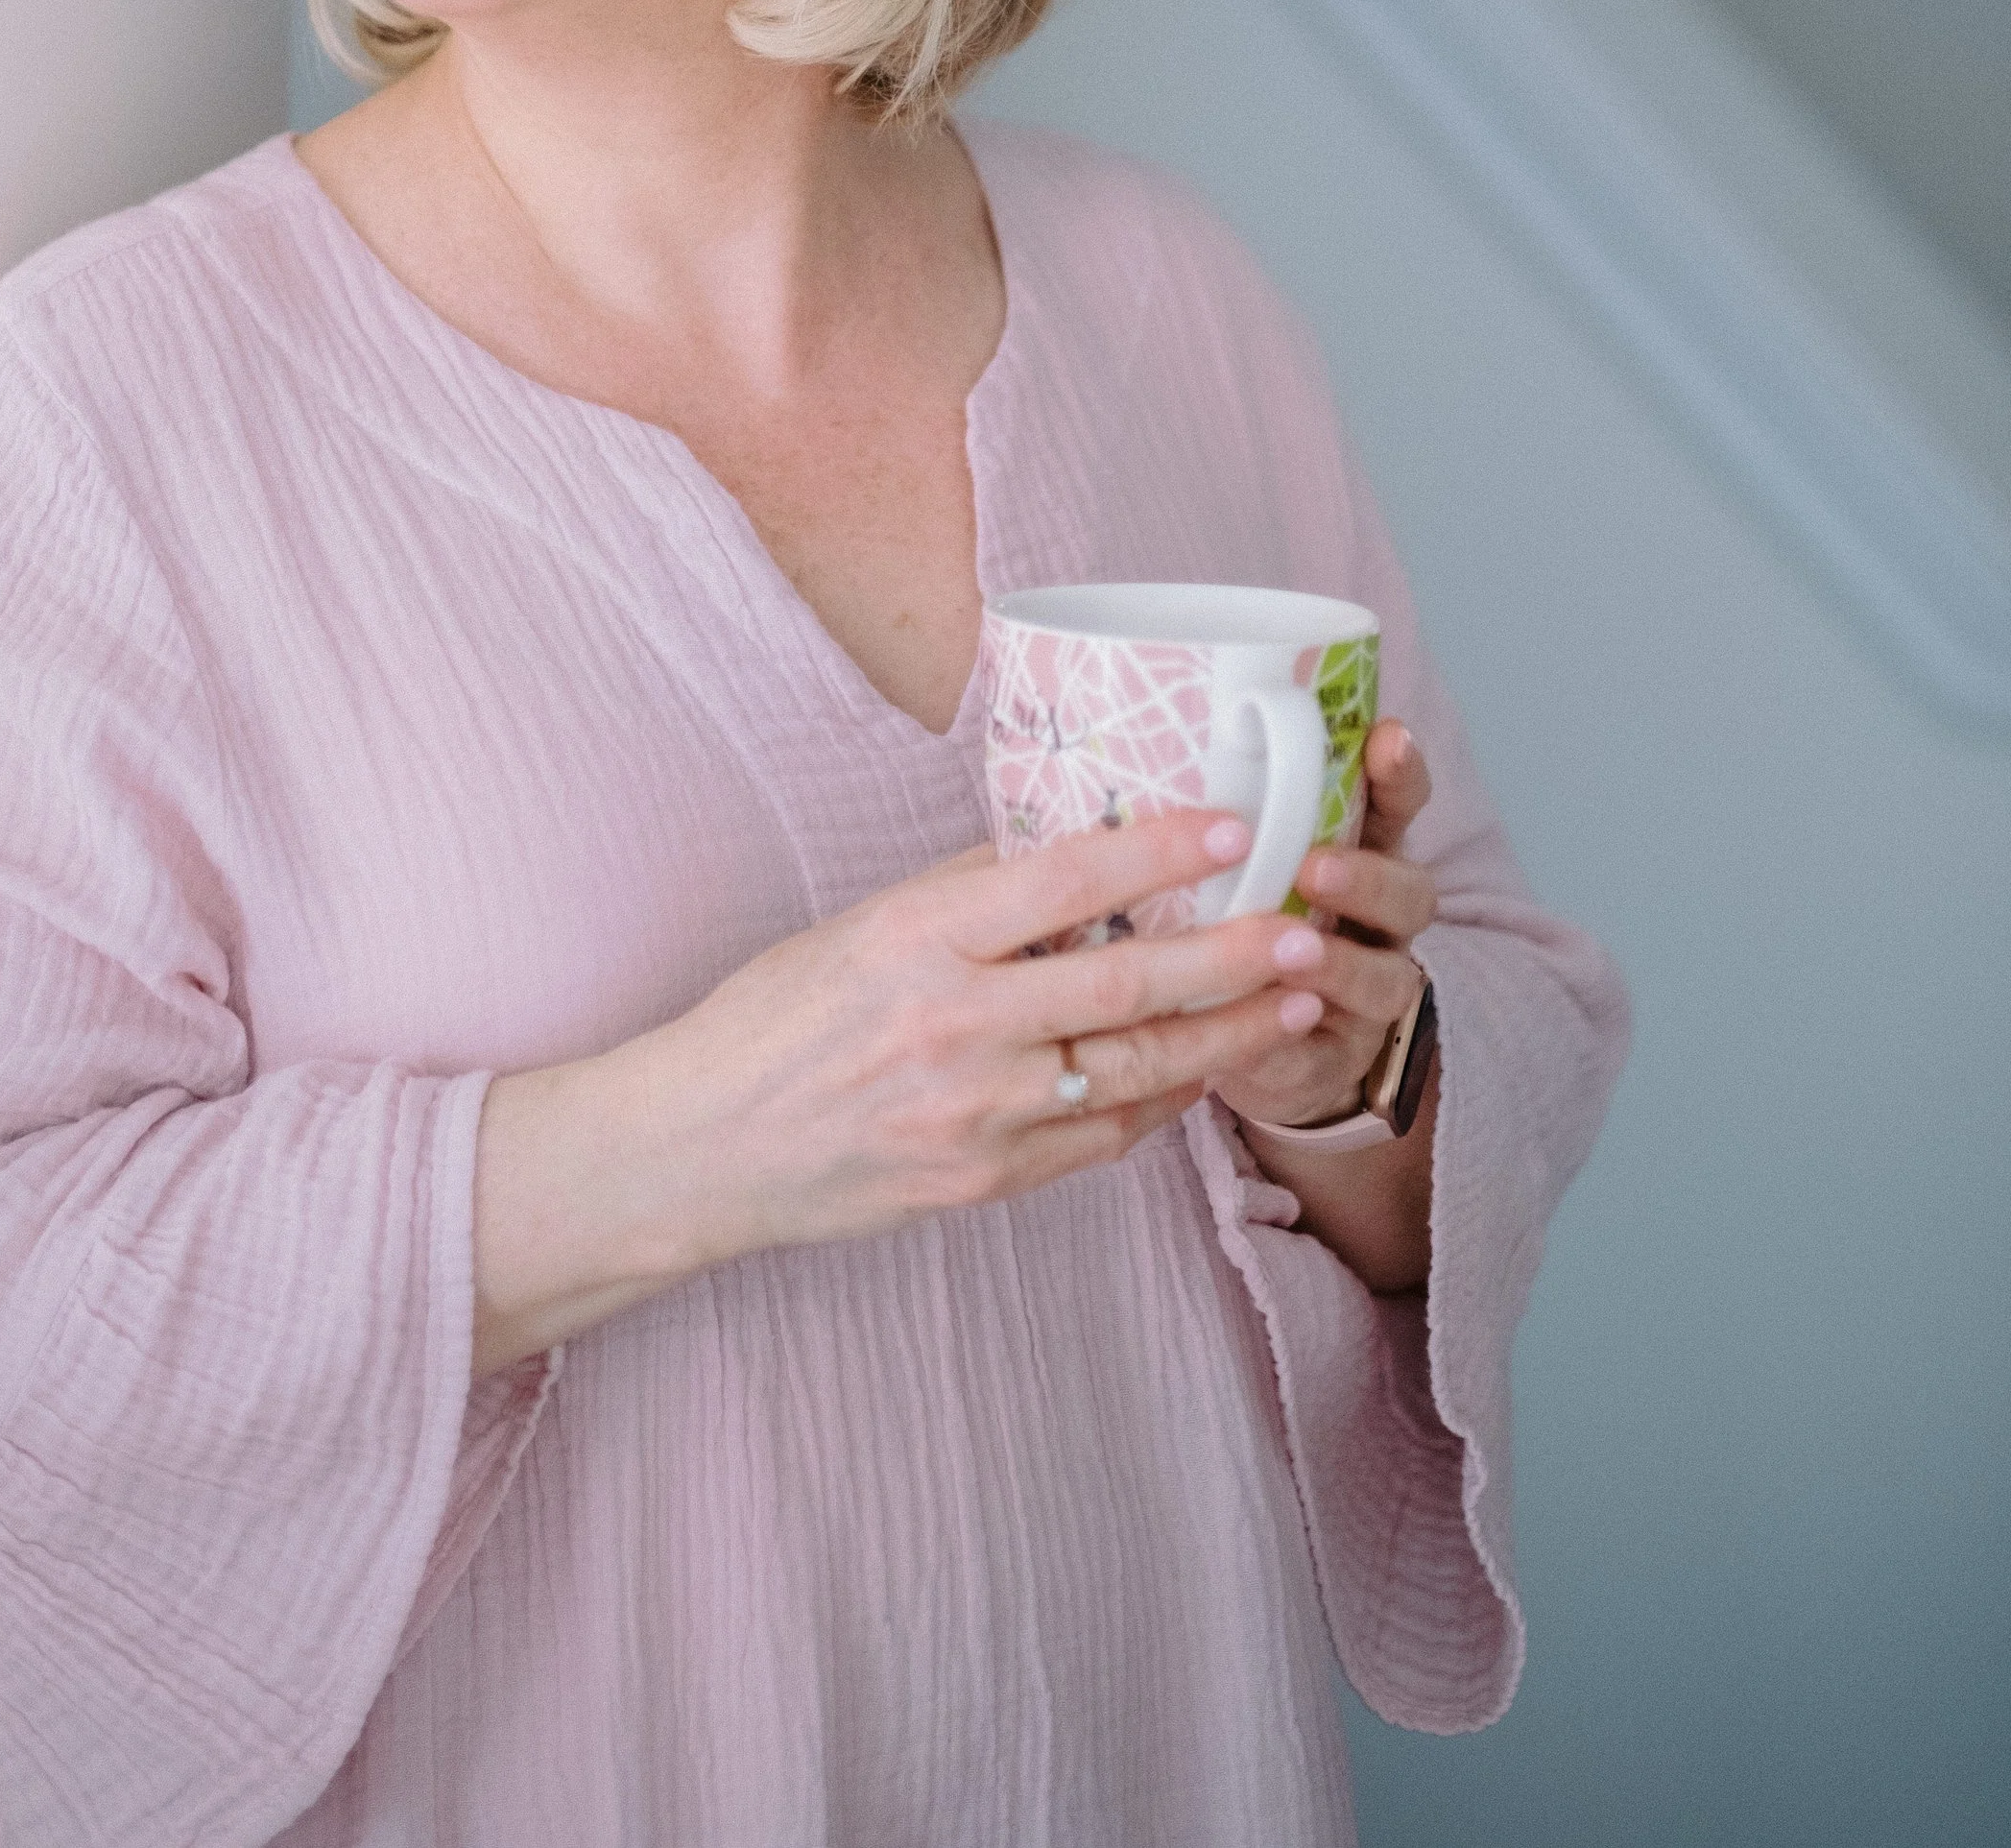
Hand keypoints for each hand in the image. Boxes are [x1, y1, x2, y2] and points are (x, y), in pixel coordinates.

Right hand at [472, 805, 1309, 1372]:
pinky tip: (1205, 1067)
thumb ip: (969, 894)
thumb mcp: (859, 926)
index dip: (1158, 852)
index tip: (1231, 826)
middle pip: (1124, 983)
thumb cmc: (773, 1018)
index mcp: (917, 940)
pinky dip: (1160, 1100)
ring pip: (1133, 1070)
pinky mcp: (982, 1184)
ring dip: (1226, 1034)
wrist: (702, 1147)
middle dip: (1231, 953)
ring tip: (1294, 997)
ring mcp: (974, 1116)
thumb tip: (1076, 850)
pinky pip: (1099, 1140)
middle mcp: (953, 1027)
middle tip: (1308, 924)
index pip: (1063, 881)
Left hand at [1198, 719, 1437, 1134]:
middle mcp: (1377, 925)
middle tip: (1313, 865)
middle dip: (1368, 875)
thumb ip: (1231, 817)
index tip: (1387, 736)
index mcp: (1357, 858)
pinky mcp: (1333, 1061)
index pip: (1394, 807)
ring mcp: (1366, 997)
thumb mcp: (1237, 864)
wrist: (1250, 1044)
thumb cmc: (1236, 926)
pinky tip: (1258, 1039)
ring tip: (1293, 952)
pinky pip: (1325, 1054)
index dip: (1398, 773)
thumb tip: (1165, 741)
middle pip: (1410, 893)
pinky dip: (1292, 1044)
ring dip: (1340, 964)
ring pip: (1386, 979)